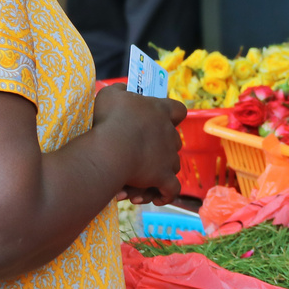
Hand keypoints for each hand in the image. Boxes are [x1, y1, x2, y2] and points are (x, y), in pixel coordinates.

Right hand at [92, 84, 185, 203]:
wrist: (111, 148)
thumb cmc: (109, 119)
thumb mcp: (110, 95)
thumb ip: (120, 91)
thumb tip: (124, 90)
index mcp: (160, 111)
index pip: (178, 109)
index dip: (173, 115)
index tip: (164, 119)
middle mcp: (169, 133)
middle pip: (174, 140)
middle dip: (161, 148)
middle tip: (140, 155)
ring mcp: (169, 156)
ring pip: (173, 165)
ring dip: (159, 172)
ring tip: (140, 179)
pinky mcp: (163, 177)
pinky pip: (171, 189)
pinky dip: (165, 194)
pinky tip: (156, 198)